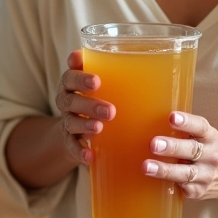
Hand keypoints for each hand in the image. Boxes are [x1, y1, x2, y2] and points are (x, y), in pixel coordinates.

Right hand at [55, 50, 115, 164]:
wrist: (73, 130)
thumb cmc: (96, 97)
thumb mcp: (105, 83)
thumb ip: (116, 72)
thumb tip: (151, 62)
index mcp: (72, 83)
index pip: (70, 76)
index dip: (80, 77)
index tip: (97, 81)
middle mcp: (66, 100)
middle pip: (70, 100)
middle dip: (90, 104)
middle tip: (110, 110)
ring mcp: (67, 121)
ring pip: (71, 122)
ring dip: (85, 125)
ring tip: (99, 128)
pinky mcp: (69, 141)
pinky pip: (71, 146)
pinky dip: (80, 151)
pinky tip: (90, 156)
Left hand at [143, 111, 217, 200]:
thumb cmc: (209, 151)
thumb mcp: (204, 137)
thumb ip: (185, 131)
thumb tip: (150, 121)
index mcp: (210, 136)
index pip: (200, 127)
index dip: (186, 121)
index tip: (172, 117)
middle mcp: (211, 155)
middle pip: (191, 150)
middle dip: (171, 147)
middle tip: (154, 144)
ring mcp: (206, 175)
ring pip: (185, 172)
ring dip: (165, 170)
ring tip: (147, 166)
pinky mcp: (199, 191)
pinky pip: (183, 188)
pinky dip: (169, 184)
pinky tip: (155, 182)